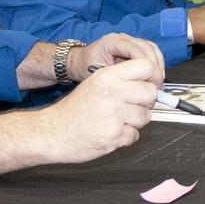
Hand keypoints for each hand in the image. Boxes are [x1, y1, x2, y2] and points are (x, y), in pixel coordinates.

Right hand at [40, 59, 159, 162]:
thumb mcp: (96, 82)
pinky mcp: (114, 135)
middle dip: (145, 102)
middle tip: (131, 106)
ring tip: (116, 120)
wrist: (52, 132)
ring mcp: (114, 114)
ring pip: (145, 116)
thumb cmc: (74, 110)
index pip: (147, 66)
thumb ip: (122, 79)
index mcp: (108, 76)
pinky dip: (126, 137)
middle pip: (151, 93)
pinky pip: (135, 135)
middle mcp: (113, 92)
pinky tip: (110, 132)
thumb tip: (151, 82)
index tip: (149, 84)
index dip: (152, 76)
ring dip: (135, 121)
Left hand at [67, 32, 164, 84]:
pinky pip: (150, 52)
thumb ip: (115, 77)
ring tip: (157, 82)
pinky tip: (154, 77)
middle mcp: (123, 38)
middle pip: (148, 48)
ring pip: (152, 49)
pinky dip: (155, 63)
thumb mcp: (96, 74)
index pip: (137, 50)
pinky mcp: (133, 47)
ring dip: (157, 65)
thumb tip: (133, 86)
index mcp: (113, 42)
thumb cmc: (84, 66)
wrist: (78, 61)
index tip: (151, 82)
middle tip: (157, 85)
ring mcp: (129, 41)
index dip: (148, 66)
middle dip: (155, 67)